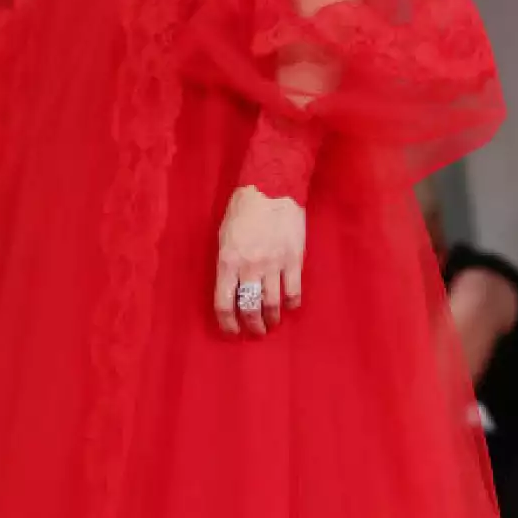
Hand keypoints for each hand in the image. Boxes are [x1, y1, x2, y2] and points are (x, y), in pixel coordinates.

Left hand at [215, 185, 305, 337]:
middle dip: (252, 325)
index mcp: (227, 261)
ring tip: (272, 323)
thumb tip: (232, 287)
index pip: (224, 303)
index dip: (227, 323)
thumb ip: (228, 263)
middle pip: (249, 308)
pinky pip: (293, 291)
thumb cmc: (244, 209)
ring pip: (272, 304)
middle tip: (255, 330)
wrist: (272, 187)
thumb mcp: (224, 236)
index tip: (232, 331)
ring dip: (271, 319)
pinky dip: (292, 304)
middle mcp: (249, 267)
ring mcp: (273, 265)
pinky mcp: (293, 260)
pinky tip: (290, 307)